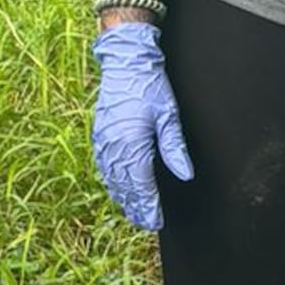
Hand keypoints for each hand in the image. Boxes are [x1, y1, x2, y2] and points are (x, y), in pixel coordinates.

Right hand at [91, 23, 193, 234]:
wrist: (125, 61)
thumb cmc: (149, 86)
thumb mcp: (169, 116)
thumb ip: (175, 148)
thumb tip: (185, 175)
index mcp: (131, 143)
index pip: (141, 185)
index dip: (148, 206)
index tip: (156, 221)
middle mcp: (113, 146)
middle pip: (125, 187)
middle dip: (136, 207)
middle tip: (148, 223)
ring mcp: (103, 141)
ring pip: (112, 179)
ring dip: (124, 198)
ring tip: (135, 212)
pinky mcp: (99, 135)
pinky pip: (105, 167)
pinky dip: (113, 182)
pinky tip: (120, 189)